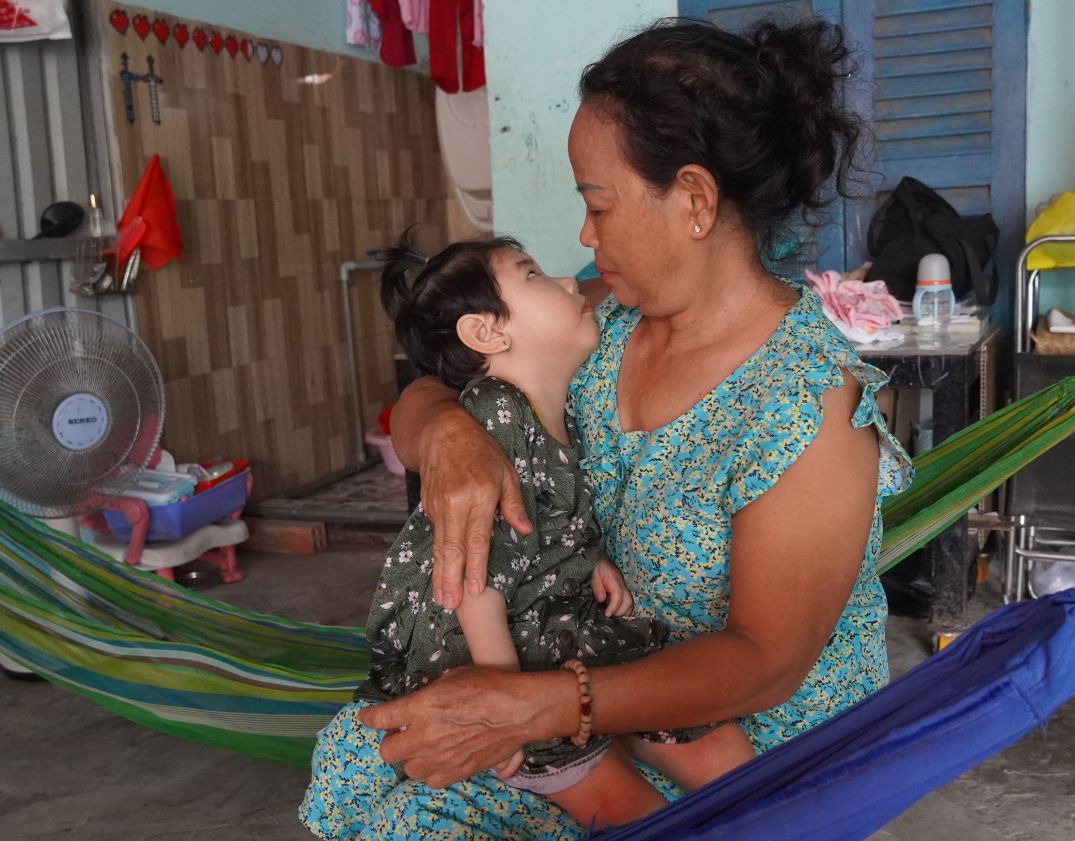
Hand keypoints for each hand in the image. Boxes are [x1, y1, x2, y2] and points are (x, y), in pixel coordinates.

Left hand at [359, 667, 569, 788]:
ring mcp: (440, 758)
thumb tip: (420, 703)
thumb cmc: (489, 684)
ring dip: (413, 757)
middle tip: (403, 732)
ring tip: (426, 746)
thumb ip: (430, 693)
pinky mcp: (456, 772)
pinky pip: (432, 780)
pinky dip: (433, 771)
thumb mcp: (453, 678)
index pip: (379, 718)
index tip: (367, 717)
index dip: (369, 718)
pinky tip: (443, 758)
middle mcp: (424, 735)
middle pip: (387, 752)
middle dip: (391, 741)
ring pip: (409, 769)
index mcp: (421, 706)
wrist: (519, 710)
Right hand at [419, 412, 532, 610]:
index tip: (475, 589)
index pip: (477, 538)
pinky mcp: (428, 506)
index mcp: (479, 495)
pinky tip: (439, 575)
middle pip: (453, 548)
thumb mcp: (506, 471)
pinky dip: (437, 558)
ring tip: (441, 597)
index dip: (476, 566)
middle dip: (452, 579)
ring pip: (440, 546)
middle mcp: (455, 503)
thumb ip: (514, 504)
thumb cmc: (481, 451)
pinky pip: (435, 537)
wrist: (442, 432)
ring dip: (440, 574)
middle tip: (451, 604)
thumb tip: (524, 531)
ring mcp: (438, 505)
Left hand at [591, 558, 633, 615]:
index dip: (614, 606)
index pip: (618, 594)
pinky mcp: (625, 591)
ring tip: (612, 614)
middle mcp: (622, 584)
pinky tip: (616, 612)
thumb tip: (601, 599)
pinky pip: (629, 603)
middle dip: (619, 612)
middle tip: (608, 615)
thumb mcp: (593, 575)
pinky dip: (624, 610)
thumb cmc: (597, 568)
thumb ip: (597, 587)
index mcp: (614, 578)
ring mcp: (625, 587)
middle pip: (628, 601)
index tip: (607, 614)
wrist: (602, 560)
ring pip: (630, 603)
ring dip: (623, 612)